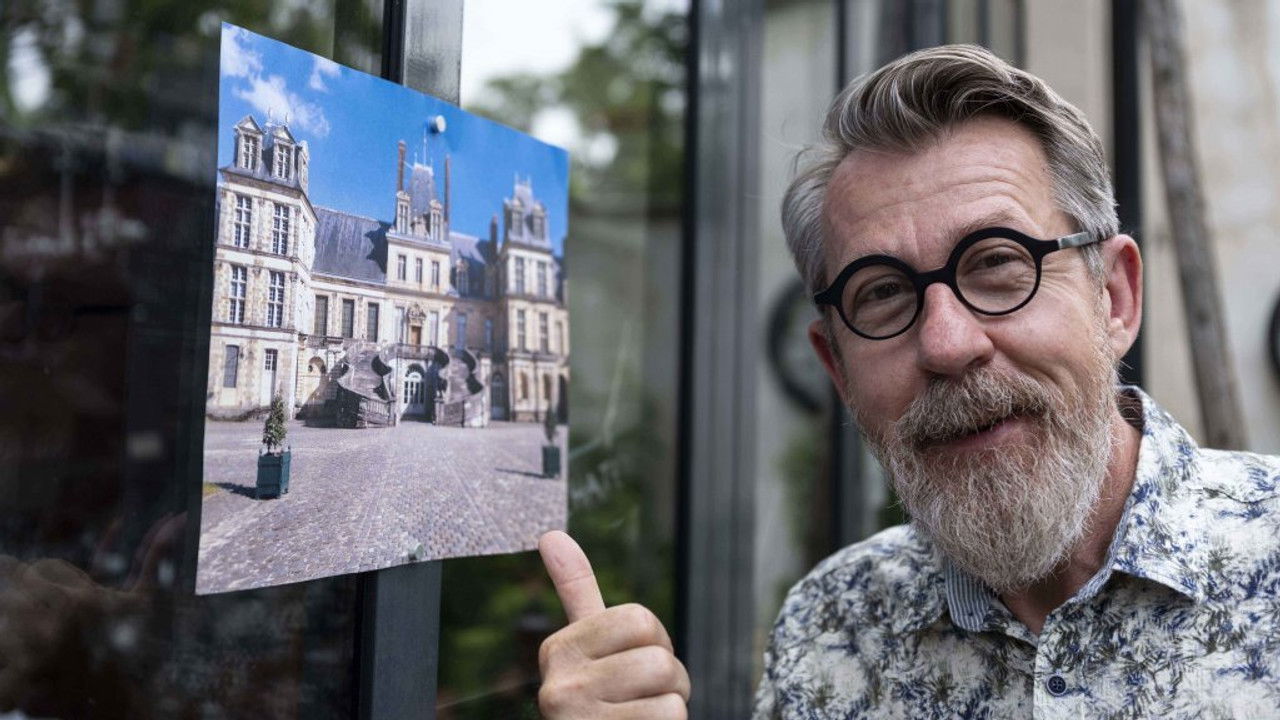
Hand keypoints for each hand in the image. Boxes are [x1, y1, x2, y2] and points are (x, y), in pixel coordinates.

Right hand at [536, 531, 689, 718]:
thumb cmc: (604, 706)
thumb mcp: (587, 652)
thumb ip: (574, 591)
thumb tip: (550, 534)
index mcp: (558, 649)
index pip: (640, 619)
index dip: (655, 644)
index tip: (633, 667)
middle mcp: (558, 685)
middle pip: (658, 655)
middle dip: (670, 680)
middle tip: (645, 700)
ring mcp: (577, 718)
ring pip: (669, 688)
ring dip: (673, 709)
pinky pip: (670, 718)